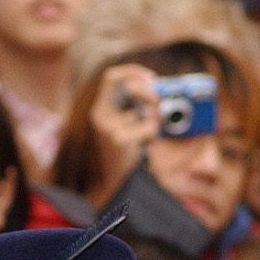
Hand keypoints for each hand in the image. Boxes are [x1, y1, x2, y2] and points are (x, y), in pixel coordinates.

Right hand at [87, 63, 160, 206]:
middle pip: (129, 86)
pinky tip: (142, 149)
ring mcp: (107, 127)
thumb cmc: (128, 158)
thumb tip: (159, 93)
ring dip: (154, 122)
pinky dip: (152, 136)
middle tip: (160, 102)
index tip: (152, 79)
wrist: (120, 187)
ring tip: (148, 138)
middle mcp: (99, 116)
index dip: (132, 72)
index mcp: (101, 110)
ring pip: (144, 112)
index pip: (111, 78)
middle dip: (150, 92)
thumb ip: (139, 109)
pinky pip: (148, 127)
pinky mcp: (118, 139)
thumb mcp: (132, 129)